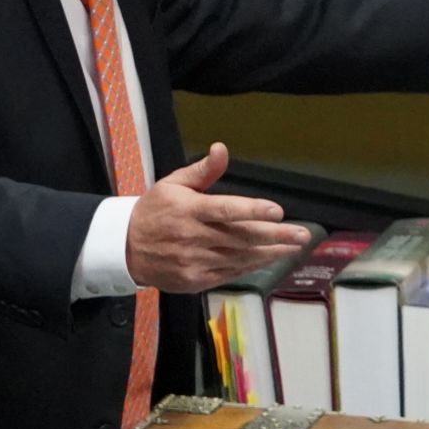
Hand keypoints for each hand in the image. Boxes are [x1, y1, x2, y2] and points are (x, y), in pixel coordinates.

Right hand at [124, 143, 311, 293]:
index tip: (277, 211)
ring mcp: (195, 261)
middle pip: (241, 237)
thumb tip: (221, 148)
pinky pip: (231, 272)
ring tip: (293, 247)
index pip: (226, 210)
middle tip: (302, 234)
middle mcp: (193, 237)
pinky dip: (252, 266)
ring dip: (271, 253)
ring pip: (240, 257)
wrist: (126, 248)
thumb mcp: (172, 184)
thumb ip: (202, 171)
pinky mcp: (196, 279)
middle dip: (275, 236)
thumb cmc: (154, 211)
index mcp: (188, 210)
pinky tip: (270, 259)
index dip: (253, 211)